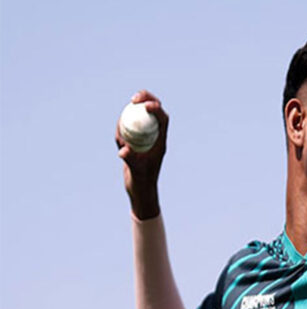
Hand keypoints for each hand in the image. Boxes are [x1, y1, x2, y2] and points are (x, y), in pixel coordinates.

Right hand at [115, 90, 168, 218]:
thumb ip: (130, 159)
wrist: (141, 189)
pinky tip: (120, 122)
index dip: (156, 108)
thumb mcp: (135, 170)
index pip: (162, 120)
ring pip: (144, 118)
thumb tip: (123, 150)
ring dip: (138, 108)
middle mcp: (155, 138)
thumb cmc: (142, 181)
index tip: (146, 105)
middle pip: (155, 113)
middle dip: (148, 100)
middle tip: (135, 97)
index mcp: (160, 142)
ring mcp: (146, 139)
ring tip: (131, 101)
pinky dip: (126, 123)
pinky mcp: (136, 142)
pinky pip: (132, 128)